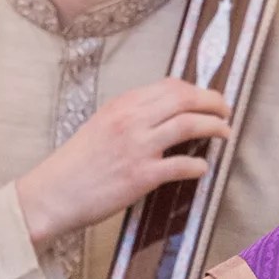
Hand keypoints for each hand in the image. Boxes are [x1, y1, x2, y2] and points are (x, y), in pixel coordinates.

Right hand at [14, 80, 232, 244]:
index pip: (170, 86)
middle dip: (213, 102)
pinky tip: (202, 169)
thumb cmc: (75, 164)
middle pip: (185, 99)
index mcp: (121, 104)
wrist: (53, 193)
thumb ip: (131, 116)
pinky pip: (181, 166)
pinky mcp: (141, 177)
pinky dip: (198, 166)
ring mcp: (138, 148)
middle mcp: (131, 120)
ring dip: (214, 127)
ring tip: (225, 132)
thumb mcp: (101, 125)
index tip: (206, 98)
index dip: (196, 90)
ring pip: (189, 125)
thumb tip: (165, 113)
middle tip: (225, 111)